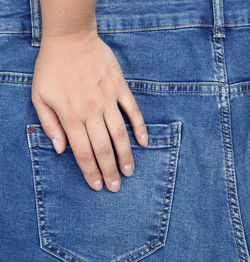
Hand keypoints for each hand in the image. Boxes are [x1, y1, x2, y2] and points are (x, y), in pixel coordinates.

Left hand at [31, 30, 147, 192]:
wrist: (71, 39)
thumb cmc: (52, 68)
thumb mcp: (39, 96)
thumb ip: (50, 125)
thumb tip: (60, 150)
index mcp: (70, 116)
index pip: (82, 152)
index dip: (90, 172)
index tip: (98, 185)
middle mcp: (91, 111)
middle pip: (103, 148)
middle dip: (110, 171)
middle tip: (116, 186)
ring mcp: (108, 99)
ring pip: (120, 133)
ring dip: (126, 155)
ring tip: (130, 171)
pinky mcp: (119, 88)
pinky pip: (133, 110)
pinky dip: (139, 127)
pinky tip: (143, 141)